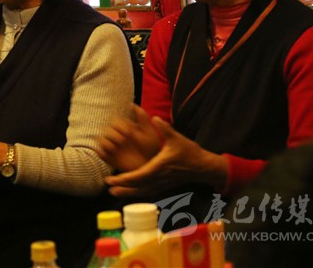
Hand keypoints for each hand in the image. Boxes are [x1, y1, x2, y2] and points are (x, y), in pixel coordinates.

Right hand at [97, 105, 162, 172]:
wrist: (150, 166)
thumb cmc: (151, 148)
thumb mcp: (149, 132)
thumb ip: (142, 117)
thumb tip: (132, 104)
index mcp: (124, 128)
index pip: (115, 121)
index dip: (121, 125)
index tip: (130, 132)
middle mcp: (116, 136)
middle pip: (106, 129)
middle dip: (113, 133)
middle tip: (123, 140)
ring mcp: (112, 147)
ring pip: (100, 139)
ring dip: (106, 141)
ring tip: (116, 147)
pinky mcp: (109, 158)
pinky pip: (99, 152)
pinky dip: (102, 151)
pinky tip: (112, 153)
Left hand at [104, 116, 227, 197]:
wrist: (204, 167)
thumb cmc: (190, 152)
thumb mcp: (177, 138)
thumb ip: (164, 128)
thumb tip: (154, 117)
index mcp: (160, 167)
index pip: (139, 175)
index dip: (125, 179)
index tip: (112, 179)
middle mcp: (160, 178)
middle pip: (138, 186)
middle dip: (122, 187)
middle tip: (108, 186)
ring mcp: (163, 184)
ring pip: (143, 191)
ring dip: (128, 193)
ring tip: (114, 192)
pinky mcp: (165, 186)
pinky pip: (149, 192)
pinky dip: (138, 193)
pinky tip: (130, 193)